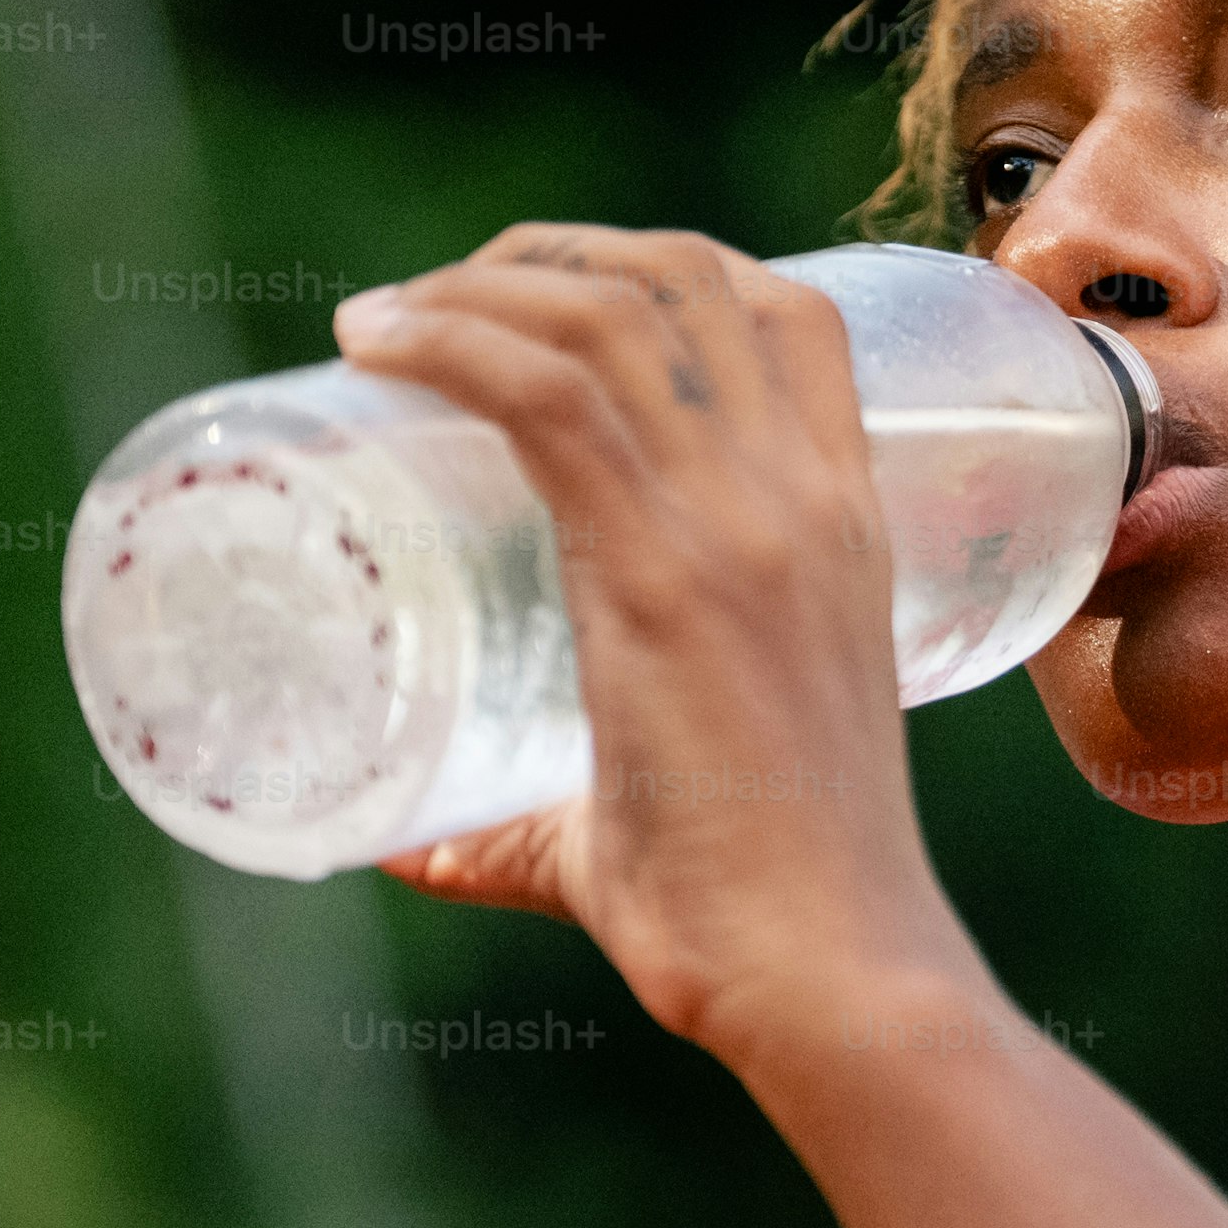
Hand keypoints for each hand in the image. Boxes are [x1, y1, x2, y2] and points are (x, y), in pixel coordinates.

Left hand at [332, 223, 977, 1051]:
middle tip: (435, 302)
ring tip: (381, 319)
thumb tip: (404, 850)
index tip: (550, 294)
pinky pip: (548, 397)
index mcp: (849, 530)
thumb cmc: (755, 919)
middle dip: (548, 255)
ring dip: (478, 283)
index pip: (789, 316)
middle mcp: (802, 501)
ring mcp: (737, 530)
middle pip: (684, 282)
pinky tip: (378, 340)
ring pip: (604, 318)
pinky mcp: (660, 578)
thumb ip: (528, 832)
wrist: (830, 972)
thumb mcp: (658, 814)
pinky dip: (453, 340)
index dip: (668, 265)